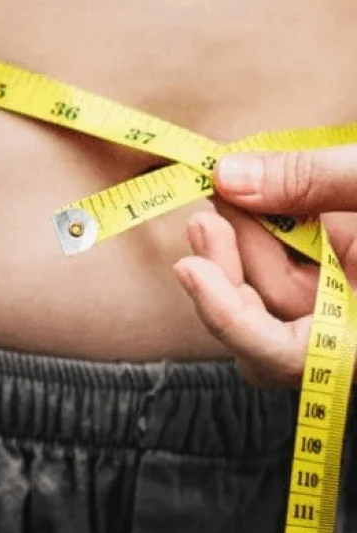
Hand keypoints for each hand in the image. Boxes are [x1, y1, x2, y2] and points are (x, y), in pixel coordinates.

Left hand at [172, 144, 356, 387]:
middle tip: (206, 211)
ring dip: (240, 246)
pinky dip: (267, 236)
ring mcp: (347, 311)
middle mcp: (352, 335)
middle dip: (227, 269)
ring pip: (270, 296)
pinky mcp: (343, 282)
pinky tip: (250, 200)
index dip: (229, 320)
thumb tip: (229, 176)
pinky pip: (289, 269)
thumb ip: (315, 183)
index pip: (283, 356)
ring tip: (224, 194)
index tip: (191, 268)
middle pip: (262, 325)